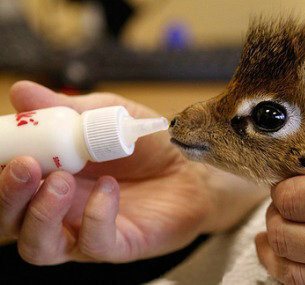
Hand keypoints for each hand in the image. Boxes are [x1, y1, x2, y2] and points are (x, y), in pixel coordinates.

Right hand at [0, 81, 266, 264]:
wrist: (192, 166)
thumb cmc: (146, 144)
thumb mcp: (107, 116)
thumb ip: (65, 109)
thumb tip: (20, 91)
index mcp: (50, 177)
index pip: (5, 185)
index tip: (4, 145)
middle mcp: (60, 210)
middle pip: (8, 222)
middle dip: (6, 195)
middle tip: (22, 164)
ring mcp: (87, 230)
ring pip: (39, 245)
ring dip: (39, 215)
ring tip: (59, 180)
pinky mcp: (120, 244)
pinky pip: (95, 243)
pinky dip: (95, 216)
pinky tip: (109, 187)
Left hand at [256, 139, 304, 283]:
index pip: (291, 198)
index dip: (281, 189)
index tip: (286, 185)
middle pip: (284, 233)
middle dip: (275, 217)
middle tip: (280, 208)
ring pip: (291, 271)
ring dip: (273, 251)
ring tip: (269, 238)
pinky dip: (295, 276)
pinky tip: (293, 263)